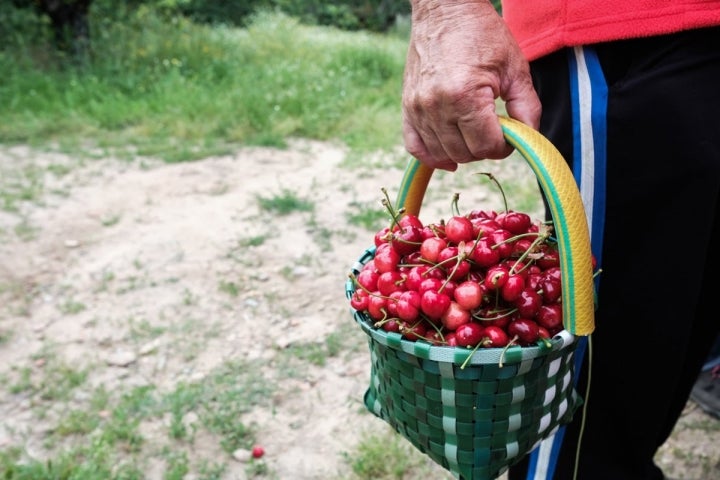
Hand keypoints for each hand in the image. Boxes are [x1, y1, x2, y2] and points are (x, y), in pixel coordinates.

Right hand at [402, 0, 540, 170]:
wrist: (445, 11)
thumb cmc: (482, 34)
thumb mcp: (515, 68)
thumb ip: (527, 108)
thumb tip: (529, 140)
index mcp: (465, 96)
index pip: (487, 146)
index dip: (504, 146)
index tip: (509, 134)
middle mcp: (437, 106)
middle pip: (465, 154)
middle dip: (484, 147)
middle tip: (493, 128)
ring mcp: (418, 109)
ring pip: (442, 154)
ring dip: (462, 151)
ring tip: (474, 131)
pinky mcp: (407, 108)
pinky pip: (415, 147)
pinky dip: (432, 156)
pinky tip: (448, 155)